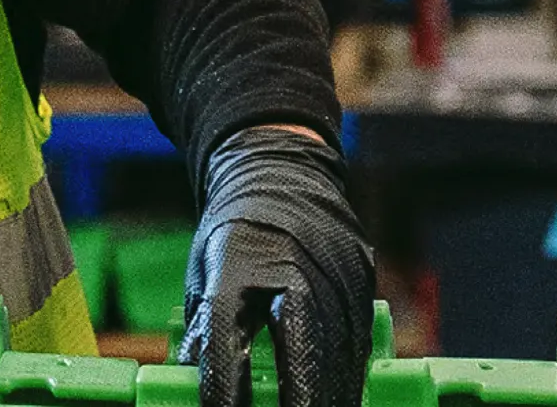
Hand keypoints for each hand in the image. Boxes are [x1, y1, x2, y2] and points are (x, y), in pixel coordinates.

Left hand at [177, 126, 375, 406]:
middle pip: (301, 346)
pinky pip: (360, 341)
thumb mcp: (204, 272)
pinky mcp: (362, 277)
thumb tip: (194, 384)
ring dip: (328, 394)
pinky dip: (348, 378)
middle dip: (300, 398)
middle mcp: (292, 263)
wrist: (281, 173)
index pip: (229, 331)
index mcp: (237, 259)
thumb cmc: (232, 232)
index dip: (225, 382)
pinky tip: (337, 399)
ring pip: (339, 351)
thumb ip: (205, 329)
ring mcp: (334, 269)